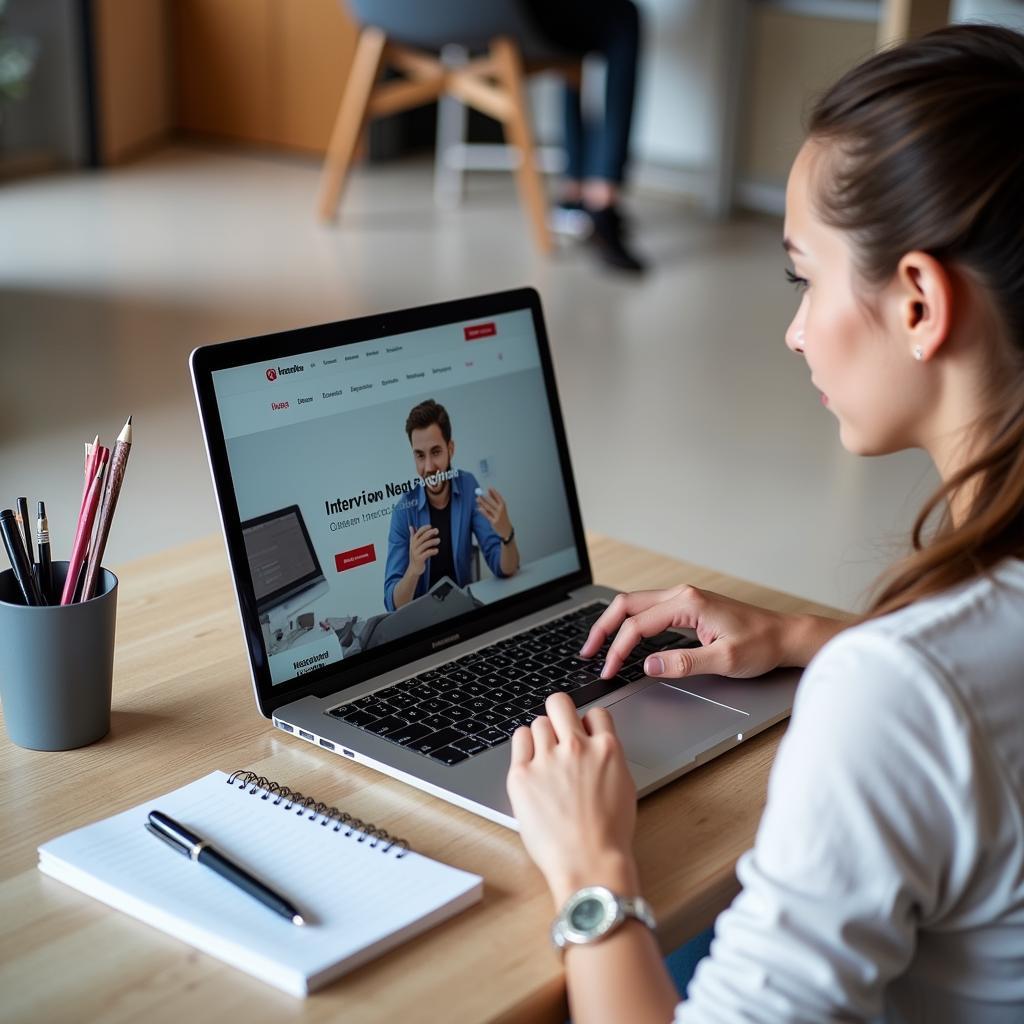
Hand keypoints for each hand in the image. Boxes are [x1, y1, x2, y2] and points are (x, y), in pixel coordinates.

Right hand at [407, 524, 439, 577]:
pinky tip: (436, 550)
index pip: (418, 532)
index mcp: (413, 541)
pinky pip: (427, 553)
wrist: (414, 568)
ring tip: (438, 540)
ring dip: (432, 541)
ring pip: (425, 545)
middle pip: (422, 537)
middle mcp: (414, 546)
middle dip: (430, 533)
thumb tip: (411, 526)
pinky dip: (432, 551)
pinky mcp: (420, 559)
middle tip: (437, 530)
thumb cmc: (416, 555)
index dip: (424, 528)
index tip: (430, 526)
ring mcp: (416, 552)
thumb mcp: (413, 545)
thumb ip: (413, 535)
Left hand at [476, 486, 511, 538]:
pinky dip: (482, 511)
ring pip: (488, 508)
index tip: (489, 488)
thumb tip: (490, 492)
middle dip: (485, 497)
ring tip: (477, 499)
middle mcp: (501, 510)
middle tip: (479, 494)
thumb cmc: (502, 518)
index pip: (498, 497)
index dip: (494, 492)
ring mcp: (497, 516)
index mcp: (503, 506)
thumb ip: (496, 501)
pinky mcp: (494, 522)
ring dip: (482, 503)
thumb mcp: (501, 509)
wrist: (506, 529)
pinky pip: (487, 515)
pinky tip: (479, 508)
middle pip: (492, 502)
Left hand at [507, 694, 638, 907]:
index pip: (595, 713)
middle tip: (558, 733)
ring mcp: (547, 759)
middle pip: (559, 703)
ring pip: (538, 723)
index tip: (583, 735)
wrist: (588, 863)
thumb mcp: (622, 787)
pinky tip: (531, 765)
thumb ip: (606, 759)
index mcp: (606, 749)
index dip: (588, 724)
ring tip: (545, 761)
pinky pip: (519, 740)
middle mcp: (576, 748)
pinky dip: (524, 748)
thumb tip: (594, 745)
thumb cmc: (608, 835)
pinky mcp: (522, 774)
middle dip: (560, 714)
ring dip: (541, 737)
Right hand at [583, 584, 822, 681]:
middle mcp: (682, 595)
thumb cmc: (761, 645)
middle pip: (627, 604)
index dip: (618, 649)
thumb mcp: (724, 661)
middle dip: (603, 627)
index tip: (609, 670)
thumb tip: (648, 665)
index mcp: (687, 603)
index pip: (637, 625)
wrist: (785, 636)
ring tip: (599, 646)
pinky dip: (630, 623)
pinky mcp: (688, 607)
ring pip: (635, 605)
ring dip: (614, 624)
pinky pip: (649, 610)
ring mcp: (684, 599)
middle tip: (587, 652)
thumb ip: (683, 663)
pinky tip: (626, 639)